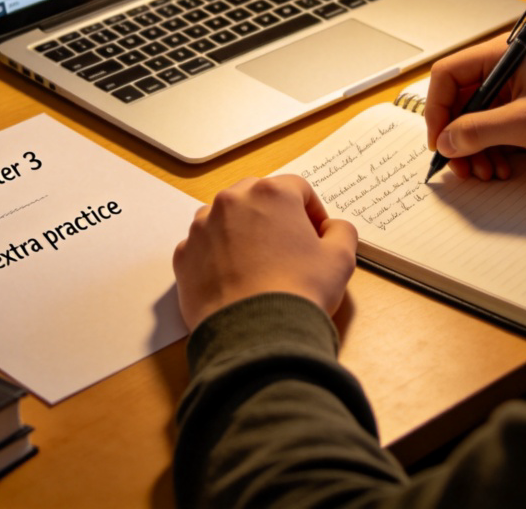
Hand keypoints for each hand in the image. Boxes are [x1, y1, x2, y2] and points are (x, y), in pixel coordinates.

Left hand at [173, 174, 357, 330]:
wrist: (256, 337)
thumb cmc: (300, 292)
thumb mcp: (341, 259)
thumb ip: (341, 231)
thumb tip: (331, 228)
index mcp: (271, 193)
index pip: (297, 188)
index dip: (312, 211)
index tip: (317, 234)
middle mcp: (232, 200)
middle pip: (258, 196)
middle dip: (274, 215)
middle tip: (288, 246)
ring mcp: (203, 227)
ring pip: (227, 217)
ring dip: (243, 230)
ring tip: (258, 263)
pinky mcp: (184, 255)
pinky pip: (205, 245)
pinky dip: (218, 255)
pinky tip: (234, 279)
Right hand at [425, 35, 525, 181]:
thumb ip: (479, 130)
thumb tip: (446, 139)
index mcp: (504, 56)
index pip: (448, 74)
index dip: (437, 107)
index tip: (438, 137)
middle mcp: (506, 73)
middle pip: (458, 102)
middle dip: (455, 135)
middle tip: (457, 163)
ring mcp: (515, 96)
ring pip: (472, 122)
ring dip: (472, 150)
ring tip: (482, 171)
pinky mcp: (524, 118)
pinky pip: (491, 135)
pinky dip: (489, 153)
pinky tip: (499, 169)